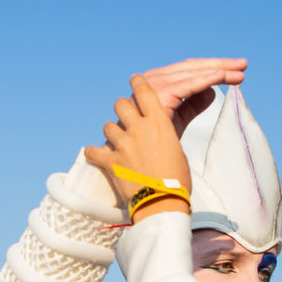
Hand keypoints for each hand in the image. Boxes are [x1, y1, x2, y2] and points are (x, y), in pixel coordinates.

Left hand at [84, 76, 193, 216]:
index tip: (135, 79)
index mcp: (158, 122)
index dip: (138, 83)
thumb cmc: (177, 179)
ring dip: (112, 131)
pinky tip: (94, 154)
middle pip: (121, 104)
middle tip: (126, 115)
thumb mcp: (180, 148)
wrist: (161, 203)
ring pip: (108, 125)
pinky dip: (94, 153)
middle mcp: (138, 129)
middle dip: (123, 108)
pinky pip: (94, 151)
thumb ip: (173, 129)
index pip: (143, 92)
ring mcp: (122, 144)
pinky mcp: (110, 162)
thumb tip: (187, 114)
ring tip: (117, 139)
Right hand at [135, 57, 247, 136]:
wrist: (142, 164)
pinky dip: (207, 79)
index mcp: (156, 83)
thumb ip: (192, 105)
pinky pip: (189, 85)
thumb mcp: (178, 120)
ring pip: (193, 73)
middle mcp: (153, 79)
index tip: (234, 71)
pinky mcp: (159, 95)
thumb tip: (211, 93)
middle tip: (243, 64)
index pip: (188, 71)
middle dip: (220, 65)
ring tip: (240, 70)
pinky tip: (223, 76)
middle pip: (192, 68)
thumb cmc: (153, 144)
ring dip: (219, 70)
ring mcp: (154, 85)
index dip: (211, 69)